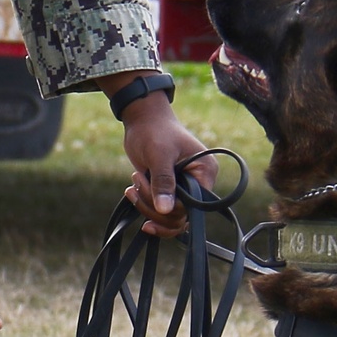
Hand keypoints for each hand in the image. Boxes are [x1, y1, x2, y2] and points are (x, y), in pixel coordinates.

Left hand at [119, 96, 216, 237]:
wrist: (142, 119)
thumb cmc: (154, 130)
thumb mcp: (159, 154)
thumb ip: (163, 181)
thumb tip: (165, 210)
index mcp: (205, 172)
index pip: (193, 206)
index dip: (171, 208)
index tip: (150, 192)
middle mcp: (198, 184)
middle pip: (180, 215)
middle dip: (153, 205)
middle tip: (137, 182)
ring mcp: (183, 189)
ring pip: (168, 217)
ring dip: (146, 206)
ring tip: (132, 186)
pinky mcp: (168, 191)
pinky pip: (160, 211)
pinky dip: (144, 205)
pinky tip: (131, 192)